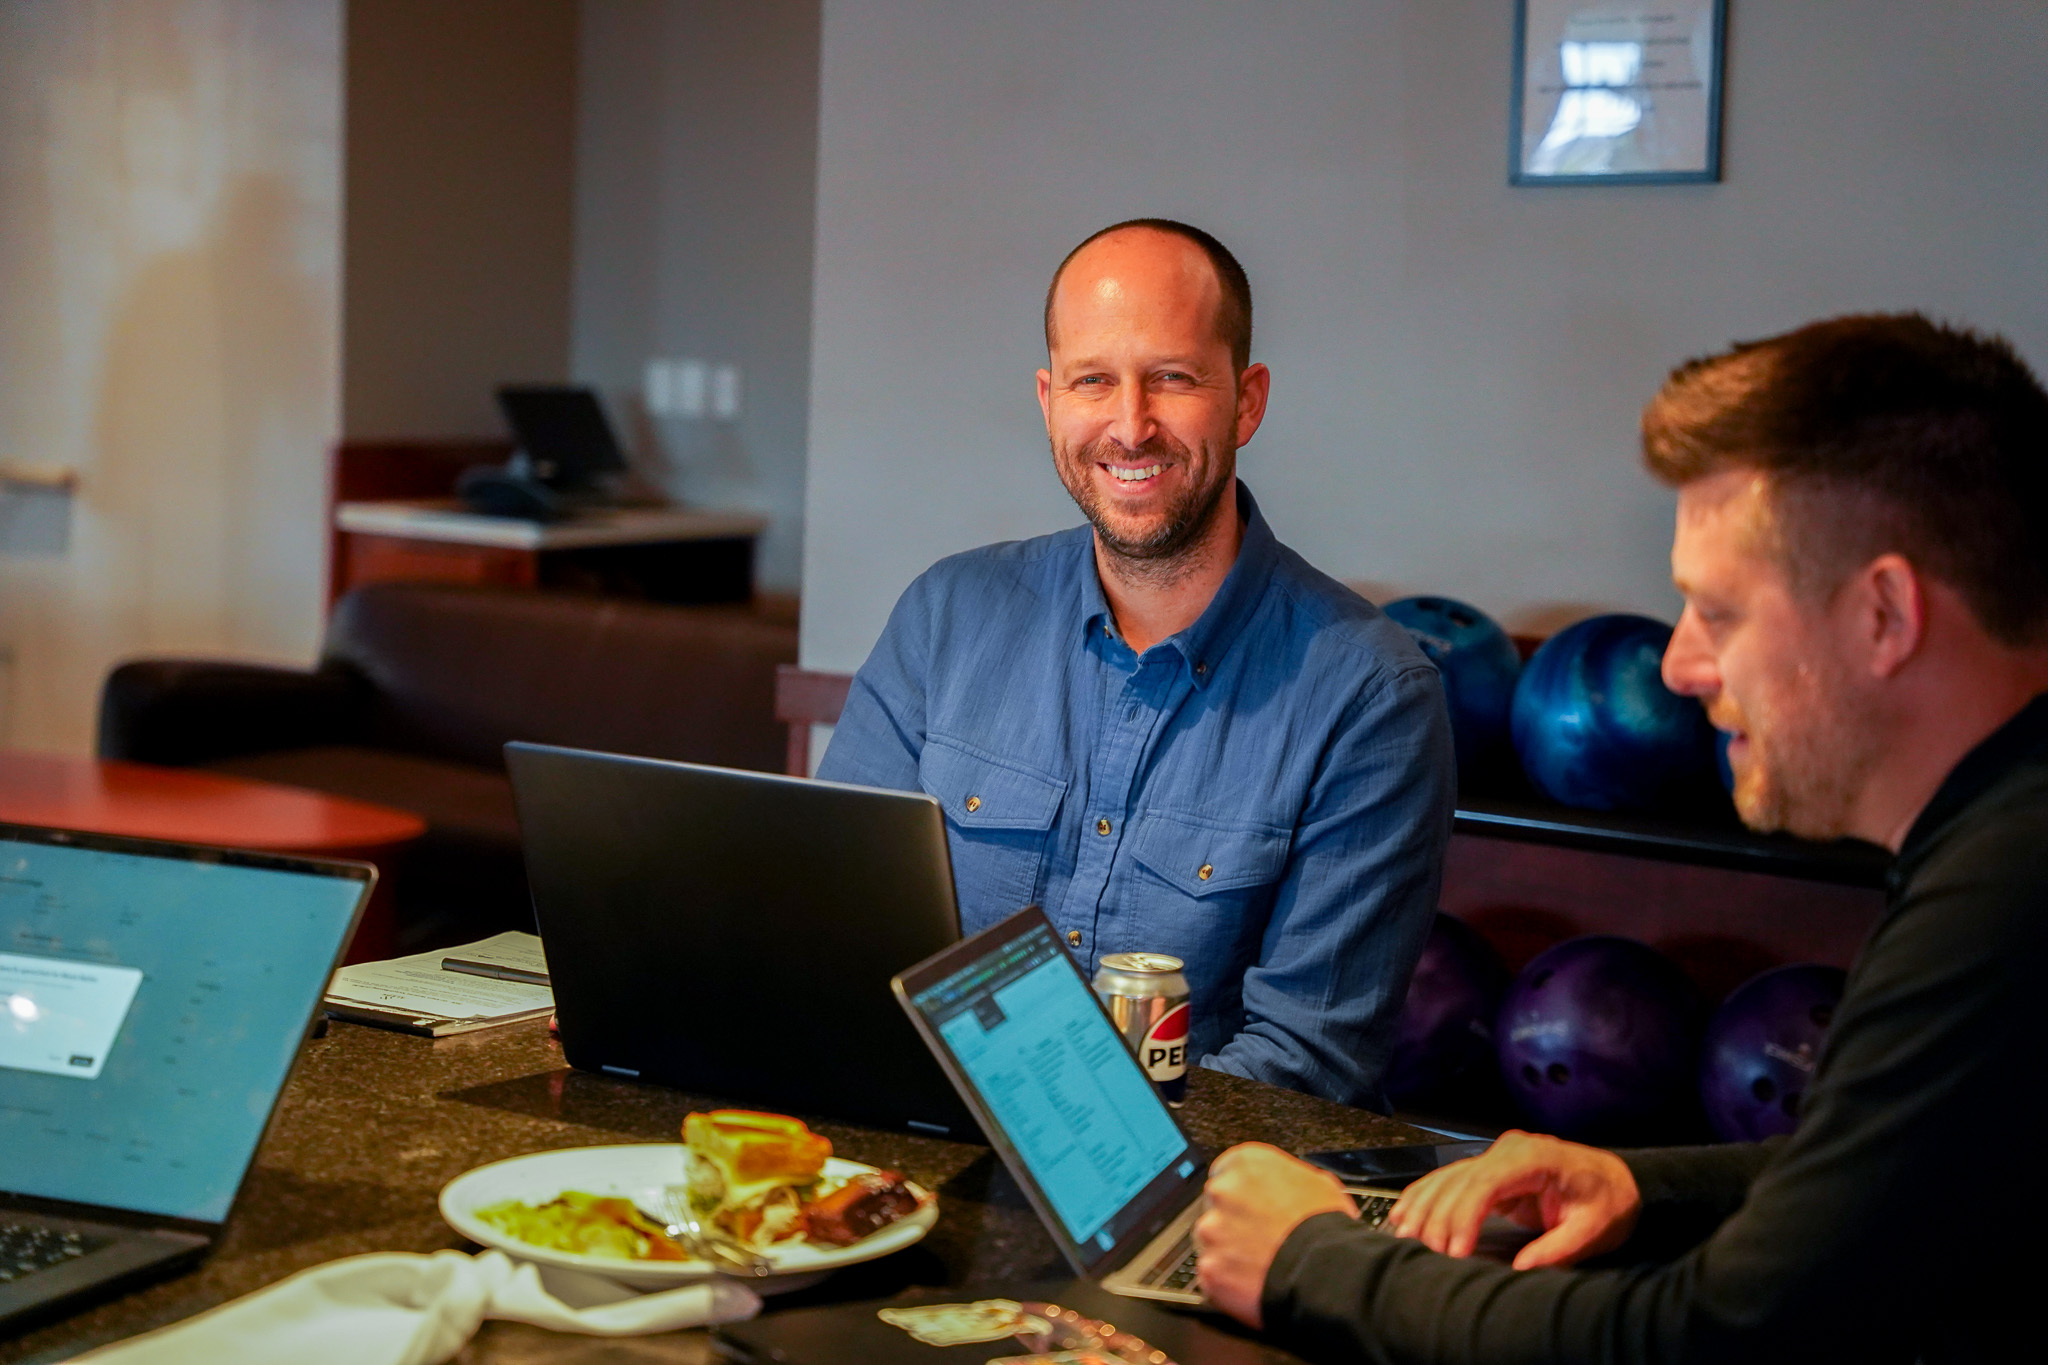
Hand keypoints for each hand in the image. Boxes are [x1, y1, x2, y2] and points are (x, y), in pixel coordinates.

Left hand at [1195, 1143, 1356, 1327]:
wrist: (1325, 1273)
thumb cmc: (1326, 1228)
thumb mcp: (1319, 1184)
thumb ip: (1289, 1180)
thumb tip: (1291, 1188)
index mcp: (1246, 1164)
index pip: (1227, 1172)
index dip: (1242, 1193)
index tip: (1250, 1207)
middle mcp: (1222, 1191)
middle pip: (1216, 1206)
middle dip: (1232, 1222)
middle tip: (1259, 1239)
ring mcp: (1211, 1230)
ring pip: (1211, 1241)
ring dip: (1228, 1251)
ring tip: (1259, 1264)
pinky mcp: (1209, 1267)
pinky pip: (1212, 1274)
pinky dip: (1227, 1281)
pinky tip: (1253, 1284)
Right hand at [1387, 1129, 1640, 1268]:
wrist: (1615, 1180)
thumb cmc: (1607, 1200)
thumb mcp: (1593, 1229)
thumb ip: (1559, 1248)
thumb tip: (1522, 1267)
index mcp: (1534, 1157)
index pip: (1485, 1181)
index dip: (1464, 1215)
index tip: (1455, 1249)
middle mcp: (1509, 1150)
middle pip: (1459, 1180)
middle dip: (1438, 1217)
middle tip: (1427, 1252)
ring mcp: (1496, 1157)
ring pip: (1447, 1177)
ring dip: (1423, 1206)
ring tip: (1405, 1235)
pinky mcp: (1489, 1170)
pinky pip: (1449, 1179)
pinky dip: (1425, 1195)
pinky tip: (1405, 1211)